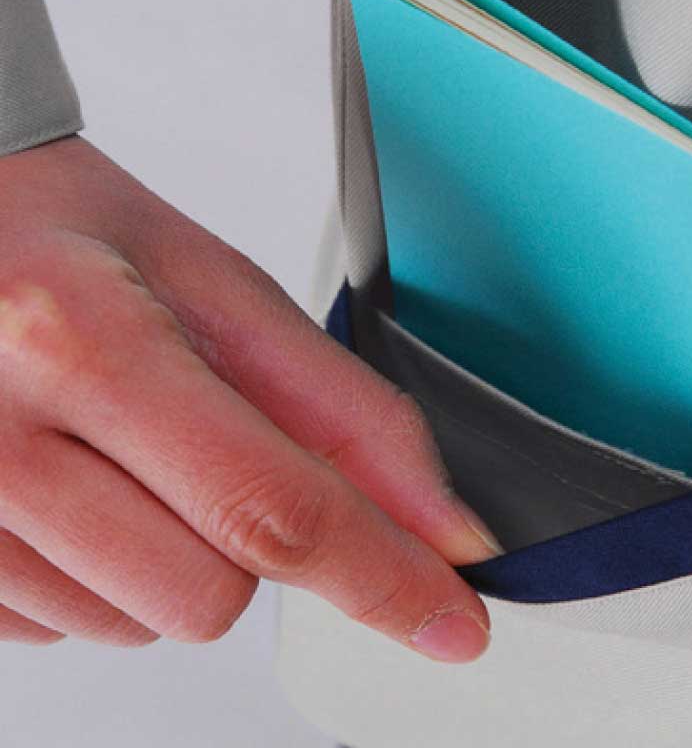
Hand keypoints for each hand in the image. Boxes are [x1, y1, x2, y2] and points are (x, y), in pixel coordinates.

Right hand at [0, 136, 498, 660]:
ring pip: (144, 624)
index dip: (379, 574)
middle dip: (254, 534)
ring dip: (176, 550)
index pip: (269, 506)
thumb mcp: (220, 287)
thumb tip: (433, 521)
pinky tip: (75, 478)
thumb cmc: (74, 236)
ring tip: (122, 440)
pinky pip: (70, 627)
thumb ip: (339, 409)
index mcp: (78, 341)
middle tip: (203, 432)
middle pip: (213, 595)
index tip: (449, 620)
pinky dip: (106, 569)